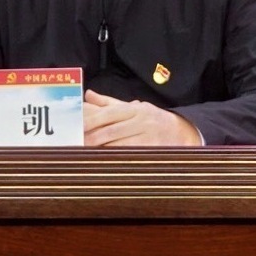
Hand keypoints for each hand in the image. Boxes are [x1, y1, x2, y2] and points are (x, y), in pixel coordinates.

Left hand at [82, 93, 204, 148]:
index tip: (75, 126)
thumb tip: (88, 95)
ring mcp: (146, 135)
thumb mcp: (132, 107)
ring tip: (84, 153)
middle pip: (110, 130)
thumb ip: (108, 103)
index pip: (107, 113)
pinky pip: (129, 154)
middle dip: (91, 138)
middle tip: (75, 144)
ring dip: (100, 149)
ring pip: (118, 144)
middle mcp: (140, 120)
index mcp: (133, 109)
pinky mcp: (151, 149)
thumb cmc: (151, 120)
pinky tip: (103, 160)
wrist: (181, 132)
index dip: (90, 120)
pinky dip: (115, 157)